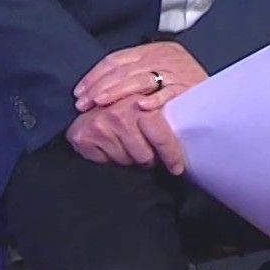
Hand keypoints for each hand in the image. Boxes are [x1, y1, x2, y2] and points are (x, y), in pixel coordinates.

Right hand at [65, 95, 185, 171]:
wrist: (86, 100)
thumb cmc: (124, 105)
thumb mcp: (146, 104)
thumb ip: (162, 116)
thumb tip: (186, 135)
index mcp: (141, 103)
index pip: (161, 137)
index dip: (171, 155)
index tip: (177, 168)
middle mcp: (119, 113)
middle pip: (144, 156)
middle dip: (147, 158)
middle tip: (145, 152)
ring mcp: (100, 124)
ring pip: (126, 161)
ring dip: (128, 158)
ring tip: (126, 145)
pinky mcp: (83, 137)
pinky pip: (105, 163)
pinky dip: (108, 159)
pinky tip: (108, 146)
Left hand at [74, 42, 208, 112]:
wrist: (216, 93)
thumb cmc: (182, 86)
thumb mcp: (157, 71)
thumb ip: (133, 75)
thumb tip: (98, 87)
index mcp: (152, 50)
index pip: (116, 60)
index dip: (95, 75)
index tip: (80, 92)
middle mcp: (163, 57)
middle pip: (123, 70)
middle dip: (100, 87)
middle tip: (84, 104)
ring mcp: (176, 71)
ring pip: (140, 80)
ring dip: (117, 93)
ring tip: (101, 104)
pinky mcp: (188, 88)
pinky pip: (168, 93)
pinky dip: (153, 101)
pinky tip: (138, 108)